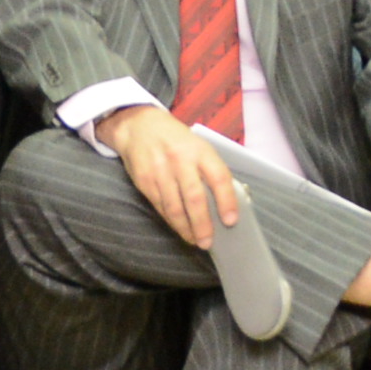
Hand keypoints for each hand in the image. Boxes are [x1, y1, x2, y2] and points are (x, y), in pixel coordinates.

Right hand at [103, 106, 240, 246]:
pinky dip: (171, 221)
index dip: (227, 200)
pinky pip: (160, 206)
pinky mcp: (144, 181)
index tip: (231, 221)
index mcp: (200, 150)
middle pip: (194, 197)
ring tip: (195, 240)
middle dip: (202, 224)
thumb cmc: (177, 140)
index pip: (218, 177)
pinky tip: (180, 228)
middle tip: (208, 242)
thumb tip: (226, 202)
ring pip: (174, 207)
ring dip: (186, 228)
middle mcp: (180, 160)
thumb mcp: (198, 146)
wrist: (139, 127)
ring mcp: (160, 171)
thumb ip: (210, 170)